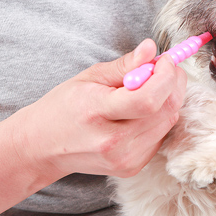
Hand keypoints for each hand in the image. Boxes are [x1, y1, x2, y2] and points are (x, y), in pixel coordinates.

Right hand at [15, 39, 186, 178]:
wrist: (43, 147)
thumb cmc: (64, 107)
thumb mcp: (89, 77)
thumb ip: (125, 64)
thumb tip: (151, 49)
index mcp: (97, 113)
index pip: (148, 99)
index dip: (165, 77)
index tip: (164, 60)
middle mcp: (113, 142)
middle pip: (165, 110)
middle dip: (173, 83)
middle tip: (164, 68)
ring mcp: (125, 159)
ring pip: (168, 122)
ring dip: (168, 100)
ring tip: (149, 88)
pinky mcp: (132, 167)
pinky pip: (161, 135)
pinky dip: (159, 118)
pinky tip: (141, 112)